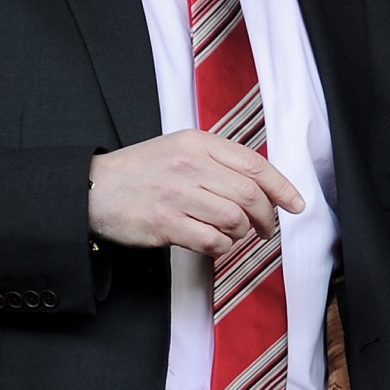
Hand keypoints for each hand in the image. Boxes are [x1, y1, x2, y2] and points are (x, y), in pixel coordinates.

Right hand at [86, 131, 304, 255]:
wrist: (93, 189)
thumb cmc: (139, 171)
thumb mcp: (178, 149)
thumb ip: (216, 160)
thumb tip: (260, 184)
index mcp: (196, 142)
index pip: (254, 164)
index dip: (282, 187)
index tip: (296, 204)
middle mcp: (189, 165)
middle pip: (250, 194)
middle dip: (266, 216)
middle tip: (265, 228)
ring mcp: (177, 194)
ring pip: (234, 218)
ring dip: (241, 232)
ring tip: (233, 234)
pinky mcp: (165, 223)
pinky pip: (212, 241)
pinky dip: (222, 247)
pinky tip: (215, 243)